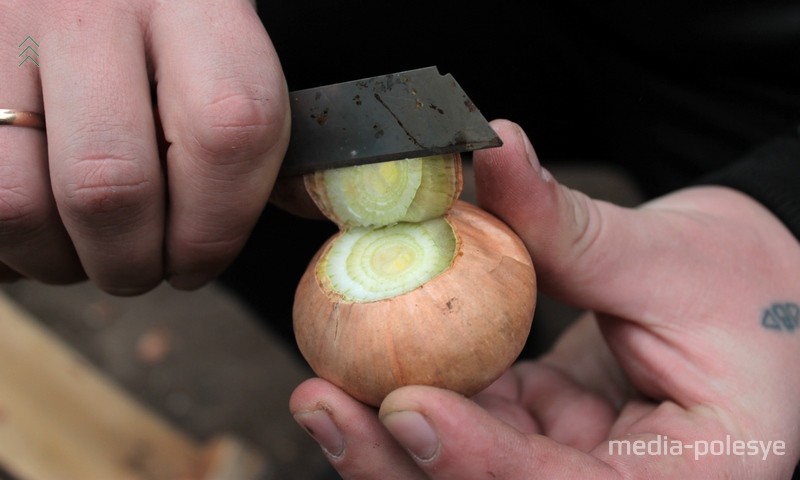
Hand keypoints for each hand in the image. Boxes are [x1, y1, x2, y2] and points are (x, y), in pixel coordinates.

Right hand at [0, 0, 288, 293]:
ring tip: (82, 248)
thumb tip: (281, 214)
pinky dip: (5, 239)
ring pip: (15, 200)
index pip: (228, 134)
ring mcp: (8, 24)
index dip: (215, 230)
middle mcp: (96, 5)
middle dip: (130, 263)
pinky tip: (37, 221)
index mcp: (199, 2)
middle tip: (139, 268)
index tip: (199, 262)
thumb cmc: (159, 21)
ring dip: (55, 259)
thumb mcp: (219, 43)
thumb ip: (250, 124)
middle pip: (111, 184)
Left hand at [290, 119, 799, 478]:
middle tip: (325, 408)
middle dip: (404, 463)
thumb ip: (572, 226)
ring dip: (391, 434)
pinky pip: (471, 422)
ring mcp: (573, 466)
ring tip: (320, 390)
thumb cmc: (751, 288)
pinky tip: (365, 359)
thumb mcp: (675, 260)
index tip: (408, 408)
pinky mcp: (541, 433)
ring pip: (470, 470)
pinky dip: (421, 391)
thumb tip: (495, 150)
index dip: (483, 462)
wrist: (757, 297)